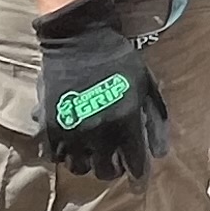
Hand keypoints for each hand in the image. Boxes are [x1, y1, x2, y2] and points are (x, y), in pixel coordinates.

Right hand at [33, 0, 170, 180]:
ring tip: (90, 152)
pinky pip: (54, 155)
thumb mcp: (146, 85)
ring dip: (87, 163)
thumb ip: (155, 120)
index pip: (134, 164)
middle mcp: (98, 131)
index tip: (136, 171)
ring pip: (79, 168)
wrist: (80, 39)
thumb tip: (160, 153)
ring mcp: (71, 129)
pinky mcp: (48, 124)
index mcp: (125, 121)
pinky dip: (62, 154)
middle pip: (105, 172)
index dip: (137, 171)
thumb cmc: (118, 60)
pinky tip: (69, 144)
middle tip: (112, 159)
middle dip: (112, 168)